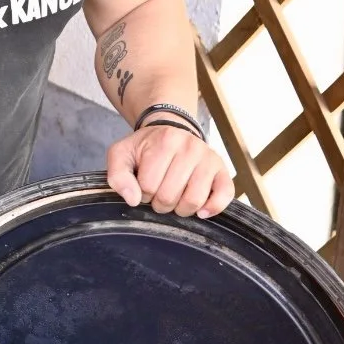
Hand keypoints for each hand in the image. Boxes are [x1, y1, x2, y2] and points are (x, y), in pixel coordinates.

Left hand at [107, 123, 234, 218]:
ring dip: (180, 209)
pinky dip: (213, 208)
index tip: (145, 185)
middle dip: (159, 203)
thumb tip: (134, 199)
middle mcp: (190, 147)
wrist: (170, 131)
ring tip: (175, 199)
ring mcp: (209, 158)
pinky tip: (200, 211)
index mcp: (165, 142)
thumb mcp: (121, 154)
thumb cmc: (145, 148)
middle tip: (159, 193)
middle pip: (170, 196)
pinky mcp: (223, 170)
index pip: (148, 186)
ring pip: (194, 201)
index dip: (142, 193)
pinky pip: (224, 195)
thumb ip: (118, 176)